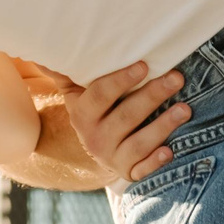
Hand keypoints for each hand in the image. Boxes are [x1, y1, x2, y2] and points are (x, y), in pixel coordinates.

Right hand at [60, 60, 189, 182]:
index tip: (144, 65)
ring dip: (162, 126)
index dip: (121, 80)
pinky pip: (142, 170)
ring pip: (138, 143)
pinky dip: (155, 162)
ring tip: (185, 109)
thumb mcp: (75, 91)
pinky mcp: (129, 172)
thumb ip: (64, 71)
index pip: (100, 95)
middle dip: (152, 95)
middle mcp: (95, 138)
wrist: (97, 146)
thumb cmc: (92, 107)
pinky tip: (170, 151)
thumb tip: (37, 50)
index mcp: (82, 114)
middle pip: (126, 116)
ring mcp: (112, 157)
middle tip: (177, 77)